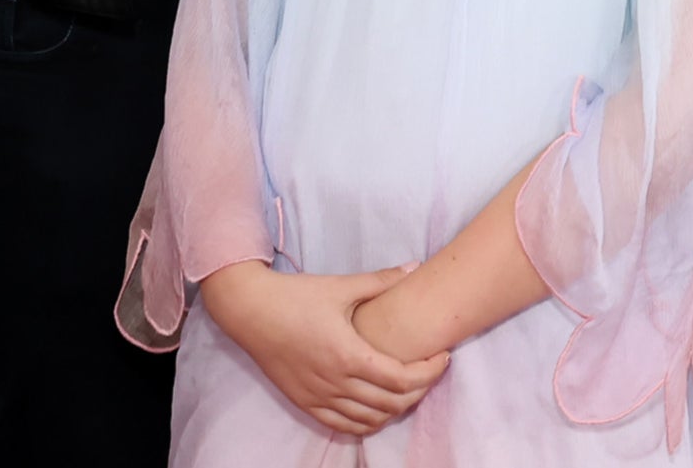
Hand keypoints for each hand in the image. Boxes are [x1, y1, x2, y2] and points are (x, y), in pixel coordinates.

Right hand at [198, 260, 447, 436]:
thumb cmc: (295, 295)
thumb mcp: (340, 286)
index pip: (402, 379)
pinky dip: (367, 422)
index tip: (443, 358)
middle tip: (429, 371)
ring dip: (396, 409)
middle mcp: (335, 382)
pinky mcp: (305, 403)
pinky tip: (376, 408)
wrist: (249, 310)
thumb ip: (380, 281)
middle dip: (420, 390)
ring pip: (371, 420)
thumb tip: (414, 267)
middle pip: (393, 404)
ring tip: (407, 387)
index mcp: (348, 354)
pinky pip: (345, 425)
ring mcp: (319, 397)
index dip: (430, 373)